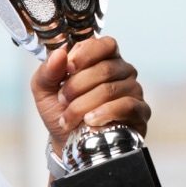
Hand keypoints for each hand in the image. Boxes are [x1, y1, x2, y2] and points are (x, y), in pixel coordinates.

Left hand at [31, 36, 150, 148]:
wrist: (66, 141)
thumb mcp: (45, 89)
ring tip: (69, 117)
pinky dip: (105, 113)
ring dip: (84, 105)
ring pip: (111, 89)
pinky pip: (127, 106)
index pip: (103, 45)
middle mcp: (122, 70)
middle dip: (78, 86)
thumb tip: (59, 54)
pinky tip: (90, 120)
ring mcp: (133, 90)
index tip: (67, 69)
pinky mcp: (140, 111)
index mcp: (102, 58)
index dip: (85, 55)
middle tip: (63, 100)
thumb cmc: (59, 110)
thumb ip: (48, 70)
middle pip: (105, 69)